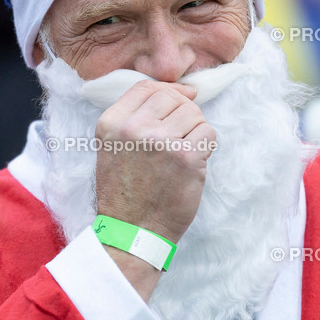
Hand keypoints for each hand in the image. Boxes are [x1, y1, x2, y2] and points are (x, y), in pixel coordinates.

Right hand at [94, 80, 214, 297]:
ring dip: (195, 131)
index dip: (167, 91)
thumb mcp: (113, 147)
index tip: (178, 102)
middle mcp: (133, 128)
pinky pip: (208, 132)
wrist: (133, 231)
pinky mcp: (186, 157)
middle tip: (180, 137)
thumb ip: (136, 117)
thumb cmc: (126, 191)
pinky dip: (206, 146)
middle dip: (183, 113)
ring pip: (193, 113)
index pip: (145, 87)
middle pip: (172, 97)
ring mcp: (160, 141)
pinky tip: (193, 163)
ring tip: (183, 153)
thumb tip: (185, 91)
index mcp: (111, 123)